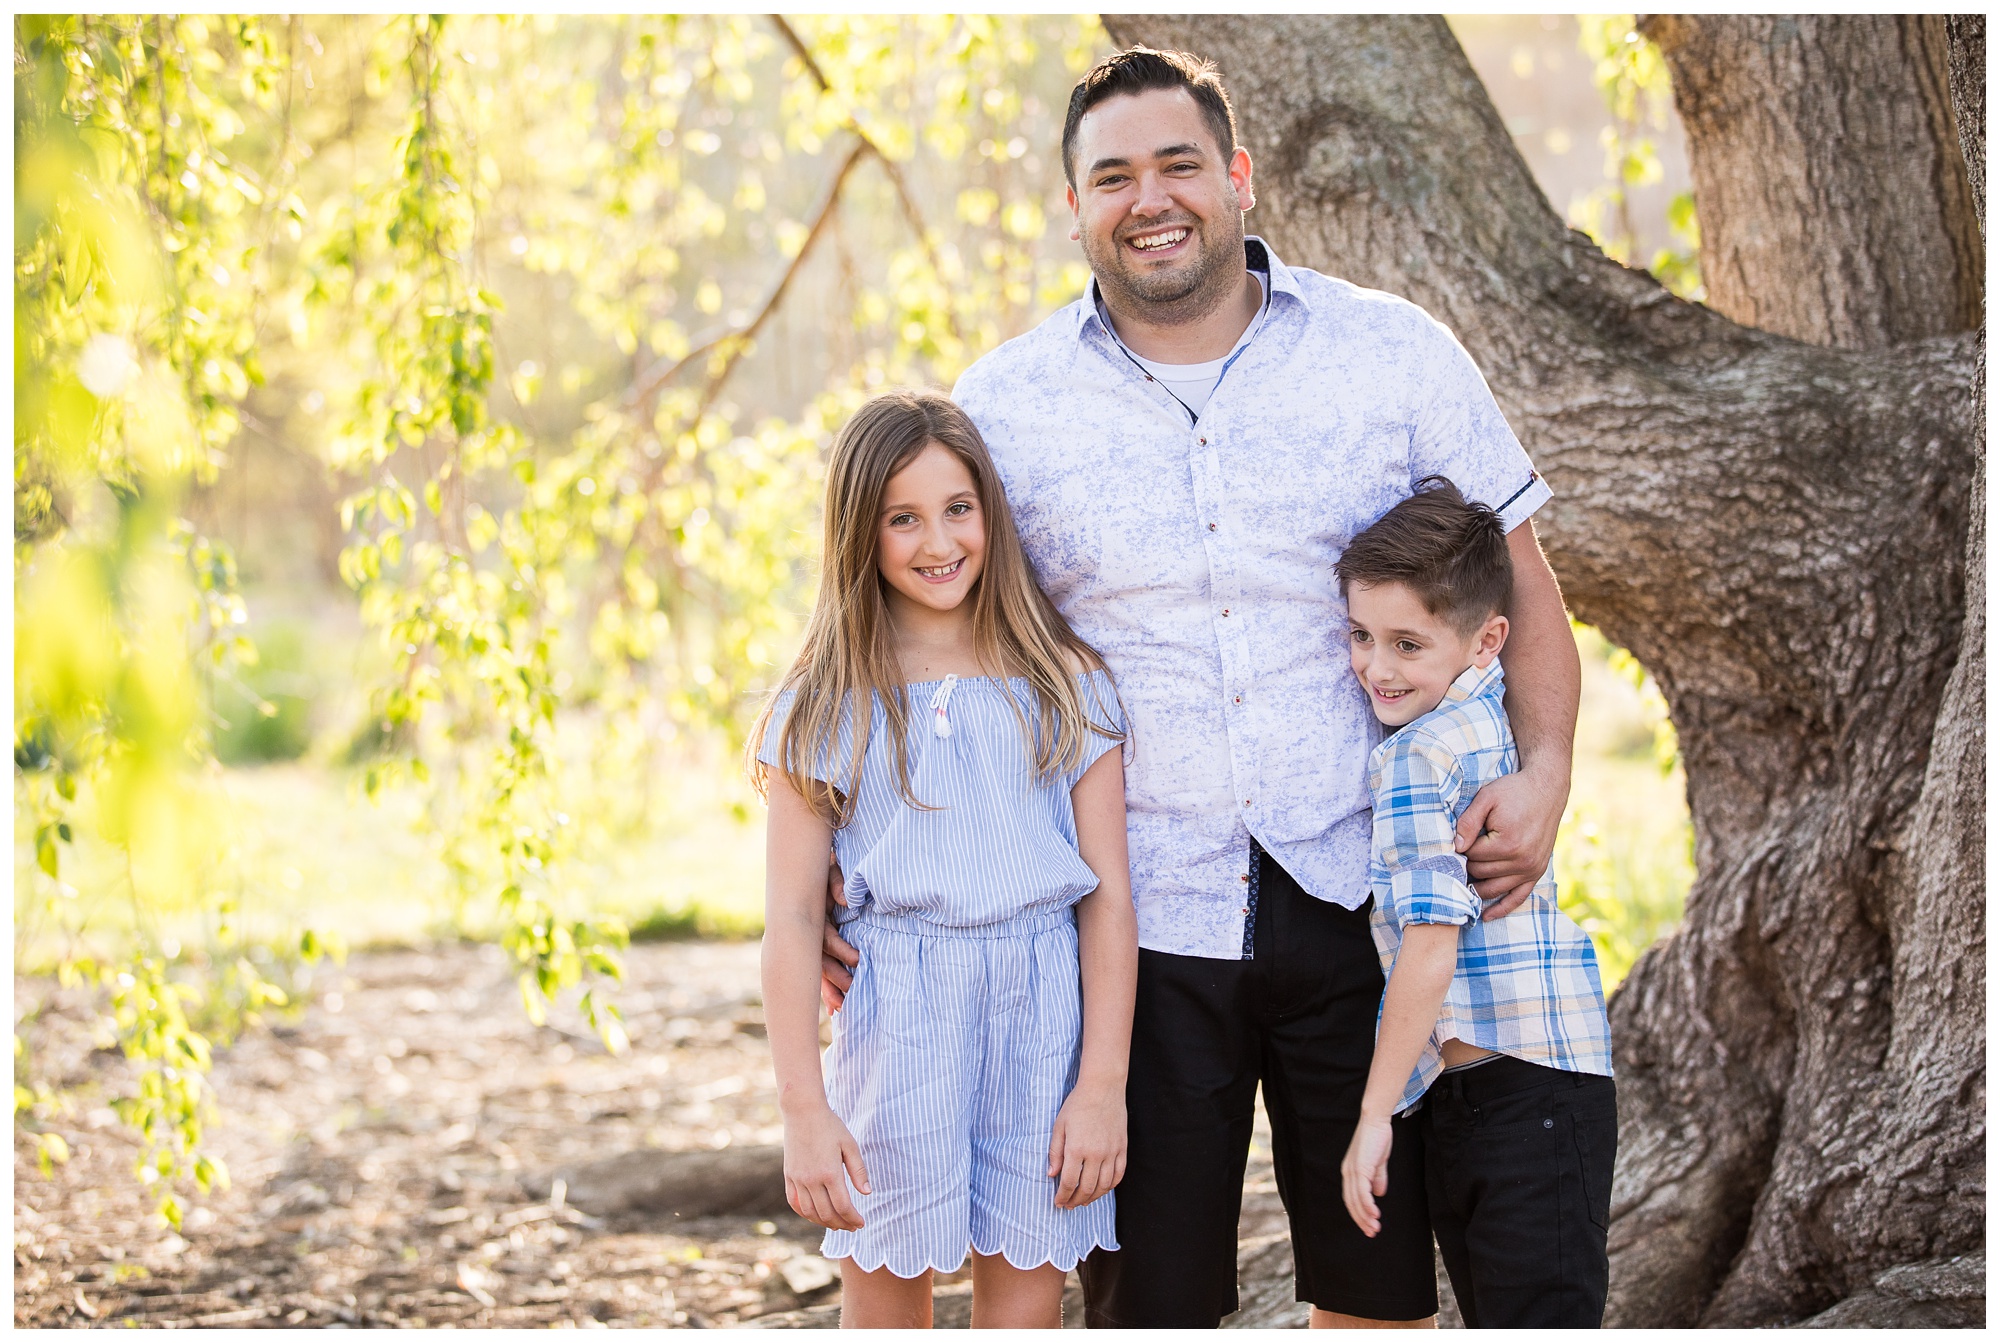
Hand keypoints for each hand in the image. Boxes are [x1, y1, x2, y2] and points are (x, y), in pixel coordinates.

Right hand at [783, 1105, 869, 1230]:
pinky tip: (815, 1215)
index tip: (861, 1223)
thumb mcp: (850, 1145)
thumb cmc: (830, 1126)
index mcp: (830, 1172)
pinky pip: (794, 1203)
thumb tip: (867, 1193)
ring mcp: (798, 1179)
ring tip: (836, 1224)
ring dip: (824, 1222)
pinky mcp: (788, 1176)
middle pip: (827, 1213)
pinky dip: (805, 1214)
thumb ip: (858, 1171)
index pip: (843, 1206)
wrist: (803, 1111)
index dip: (854, 1218)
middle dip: (842, 1224)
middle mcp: (812, 1180)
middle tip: (852, 1226)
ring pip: (810, 1212)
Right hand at [819, 854, 858, 1012]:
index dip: (839, 948)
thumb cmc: (826, 867)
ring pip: (815, 968)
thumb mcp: (831, 869)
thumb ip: (837, 881)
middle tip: (852, 989)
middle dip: (833, 976)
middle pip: (817, 958)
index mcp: (811, 913)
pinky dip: (824, 987)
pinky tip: (832, 1007)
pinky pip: (816, 969)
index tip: (857, 960)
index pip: (823, 936)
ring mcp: (806, 940)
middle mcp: (806, 930)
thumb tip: (843, 900)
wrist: (813, 865)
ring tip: (840, 1007)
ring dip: (827, 987)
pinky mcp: (811, 947)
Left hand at [1048, 1082, 1126, 1209]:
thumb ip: (1055, 1152)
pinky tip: (1101, 1189)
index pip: (1069, 1182)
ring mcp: (1111, 1152)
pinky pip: (1118, 1175)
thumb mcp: (1059, 1126)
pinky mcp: (1122, 1149)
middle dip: (1075, 1200)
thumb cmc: (1077, 1105)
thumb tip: (1051, 1175)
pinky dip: (1109, 1187)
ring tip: (1083, 1201)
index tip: (1058, 1202)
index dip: (1062, 1196)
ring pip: (1104, 1186)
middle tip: (1069, 1205)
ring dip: (1092, 1198)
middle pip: (1086, 1188)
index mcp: (1077, 1148)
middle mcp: (1096, 1154)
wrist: (1102, 1088)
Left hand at [1341, 1113, 1394, 1237]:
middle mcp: (1348, 1173)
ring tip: (1375, 1228)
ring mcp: (1353, 1171)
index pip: (1351, 1199)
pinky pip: (1362, 1192)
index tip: (1368, 1226)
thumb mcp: (1378, 1162)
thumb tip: (1378, 1194)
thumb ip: (1377, 1178)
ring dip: (1366, 1216)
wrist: (1376, 1121)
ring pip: (1356, 1200)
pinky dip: (1368, 1205)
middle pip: (1351, 1203)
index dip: (1359, 1214)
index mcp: (1350, 1172)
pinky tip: (1375, 1215)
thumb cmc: (1377, 1139)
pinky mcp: (1361, 1168)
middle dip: (1361, 1220)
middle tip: (1371, 1233)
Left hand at [1454, 763, 1566, 918]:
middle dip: (1466, 865)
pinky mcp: (1537, 872)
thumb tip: (1455, 847)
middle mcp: (1521, 861)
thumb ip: (1468, 822)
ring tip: (1459, 884)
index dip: (1459, 848)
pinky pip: (1518, 897)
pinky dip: (1502, 908)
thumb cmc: (1514, 791)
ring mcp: (1531, 869)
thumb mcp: (1486, 798)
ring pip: (1494, 889)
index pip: (1471, 856)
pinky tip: (1486, 916)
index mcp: (1507, 844)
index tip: (1454, 841)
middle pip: (1480, 874)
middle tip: (1455, 858)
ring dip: (1476, 887)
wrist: (1547, 788)